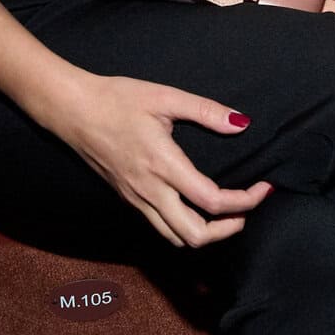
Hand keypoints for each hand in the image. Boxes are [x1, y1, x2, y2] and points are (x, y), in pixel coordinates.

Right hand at [42, 68, 271, 248]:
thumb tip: (241, 123)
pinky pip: (161, 227)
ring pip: (175, 238)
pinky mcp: (128, 199)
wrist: (71, 110)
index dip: (245, 202)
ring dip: (206, 234)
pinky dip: (185, 228)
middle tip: (246, 211)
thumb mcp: (164, 96)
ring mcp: (136, 199)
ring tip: (226, 215)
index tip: (263, 189)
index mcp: (163, 164)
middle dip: (228, 230)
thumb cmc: (116, 99)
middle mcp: (150, 190)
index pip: (211, 201)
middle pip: (194, 235)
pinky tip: (196, 209)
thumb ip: (205, 111)